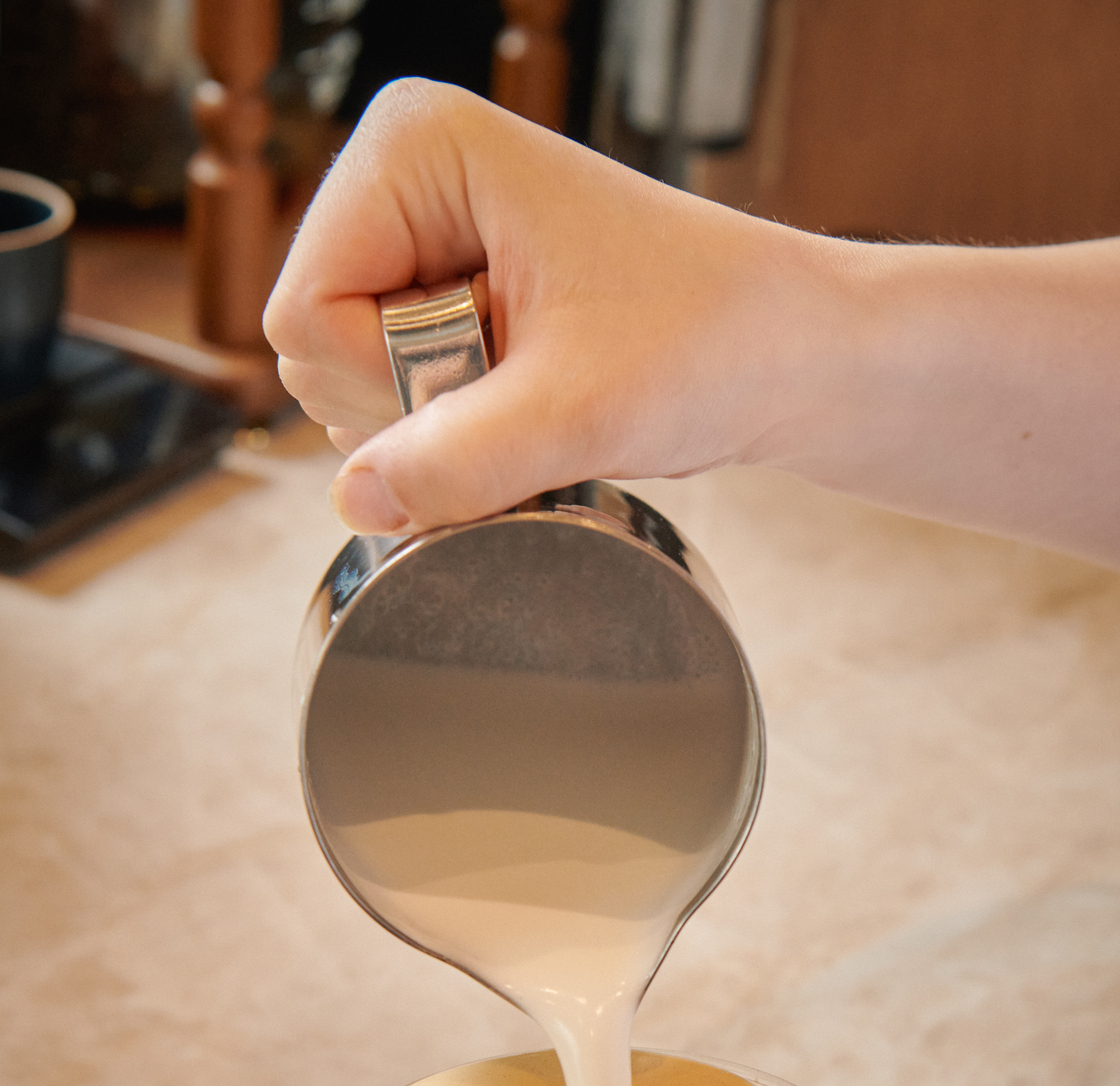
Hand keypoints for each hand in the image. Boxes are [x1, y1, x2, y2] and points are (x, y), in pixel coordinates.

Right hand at [263, 78, 845, 536]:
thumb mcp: (579, 409)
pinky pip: (389, 402)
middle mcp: (402, 184)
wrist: (786, 357)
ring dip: (436, 425)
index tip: (501, 363)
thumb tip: (355, 501)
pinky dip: (452, 433)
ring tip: (536, 386)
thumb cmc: (711, 335)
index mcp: (414, 147)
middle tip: (528, 379)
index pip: (301, 310)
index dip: (385, 377)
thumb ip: (457, 459)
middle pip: (313, 350)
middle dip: (411, 402)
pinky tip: (525, 403)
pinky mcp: (443, 301)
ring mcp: (420, 245)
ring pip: (343, 387)